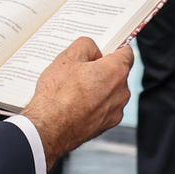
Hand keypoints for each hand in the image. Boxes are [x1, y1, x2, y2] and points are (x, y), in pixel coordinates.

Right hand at [24, 37, 133, 164]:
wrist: (48, 128)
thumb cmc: (57, 94)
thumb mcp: (67, 57)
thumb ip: (86, 45)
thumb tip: (94, 51)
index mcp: (116, 71)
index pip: (126, 53)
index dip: (114, 48)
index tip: (104, 49)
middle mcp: (121, 92)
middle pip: (117, 73)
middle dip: (102, 69)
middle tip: (80, 69)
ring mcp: (115, 111)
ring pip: (110, 92)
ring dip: (98, 88)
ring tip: (73, 89)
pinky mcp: (106, 125)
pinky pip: (104, 108)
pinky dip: (94, 104)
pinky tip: (75, 104)